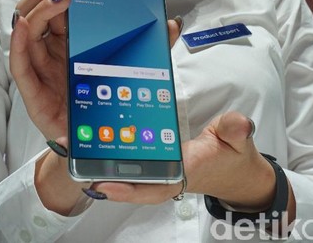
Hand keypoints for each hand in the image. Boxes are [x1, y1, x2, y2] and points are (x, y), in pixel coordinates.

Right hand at [10, 0, 182, 141]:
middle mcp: (50, 49)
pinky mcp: (32, 91)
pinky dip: (17, 43)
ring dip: (37, 7)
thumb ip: (149, 47)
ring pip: (26, 29)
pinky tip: (23, 26)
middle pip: (38, 9)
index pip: (57, 2)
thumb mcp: (132, 70)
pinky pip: (18, 63)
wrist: (98, 144)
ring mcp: (39, 67)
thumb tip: (172, 23)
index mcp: (68, 39)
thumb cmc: (107, 102)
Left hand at [91, 111, 276, 211]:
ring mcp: (159, 169)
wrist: (234, 167)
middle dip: (105, 177)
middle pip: (131, 182)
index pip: (155, 185)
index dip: (129, 188)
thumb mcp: (238, 140)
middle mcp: (168, 174)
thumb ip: (236, 131)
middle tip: (77, 168)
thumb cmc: (232, 155)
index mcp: (185, 170)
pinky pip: (130, 161)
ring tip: (74, 152)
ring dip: (102, 166)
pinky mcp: (154, 159)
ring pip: (127, 173)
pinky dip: (111, 156)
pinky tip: (90, 143)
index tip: (105, 185)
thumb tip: (237, 124)